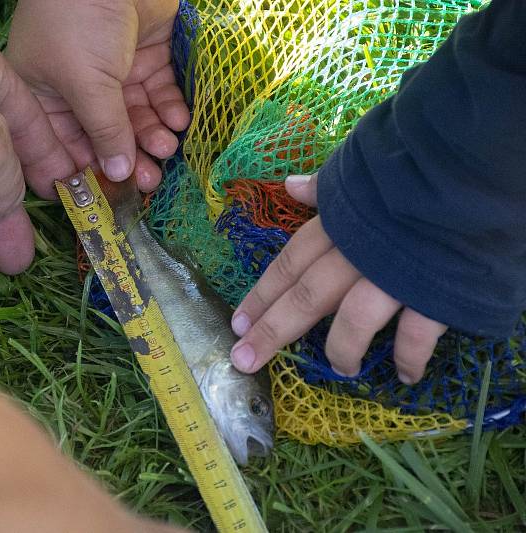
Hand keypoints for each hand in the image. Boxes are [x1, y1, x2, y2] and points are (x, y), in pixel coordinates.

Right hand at [6, 0, 190, 191]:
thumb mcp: (85, 82)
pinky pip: (160, 93)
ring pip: (136, 118)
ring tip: (168, 148)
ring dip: (153, 136)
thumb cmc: (78, 22)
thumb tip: (118, 173)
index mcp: (45, 94)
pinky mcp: (147, 56)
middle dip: (129, 158)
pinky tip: (180, 121)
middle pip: (105, 136)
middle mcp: (78, 87)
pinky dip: (170, 109)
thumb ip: (105, 131)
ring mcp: (114, 72)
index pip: (64, 145)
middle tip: (150, 181)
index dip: (86, 172)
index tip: (110, 198)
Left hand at [229, 173, 447, 383]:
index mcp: (337, 225)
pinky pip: (416, 335)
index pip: (288, 263)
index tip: (237, 322)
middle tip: (244, 359)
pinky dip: (409, 358)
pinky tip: (405, 375)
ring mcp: (394, 274)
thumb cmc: (412, 175)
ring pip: (352, 321)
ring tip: (341, 369)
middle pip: (305, 296)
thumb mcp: (359, 173)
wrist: (473, 171)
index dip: (261, 294)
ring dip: (341, 350)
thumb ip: (325, 188)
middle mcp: (356, 252)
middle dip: (272, 330)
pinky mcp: (435, 291)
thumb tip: (290, 186)